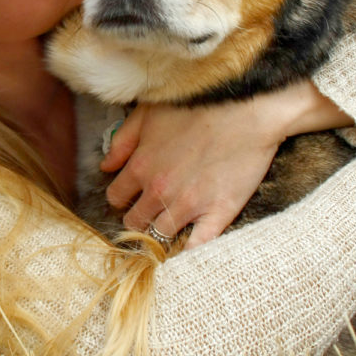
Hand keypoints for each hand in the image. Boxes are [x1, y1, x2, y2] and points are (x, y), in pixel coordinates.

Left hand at [100, 82, 348, 247]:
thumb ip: (122, 141)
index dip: (123, 197)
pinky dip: (188, 252)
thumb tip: (106, 166)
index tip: (133, 195)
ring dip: (161, 232)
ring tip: (170, 226)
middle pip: (134, 221)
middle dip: (139, 217)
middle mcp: (159, 190)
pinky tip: (186, 248)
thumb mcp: (148, 112)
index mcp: (140, 166)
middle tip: (151, 211)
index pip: (116, 197)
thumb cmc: (198, 103)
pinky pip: (197, 246)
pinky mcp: (218, 213)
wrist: (249, 107)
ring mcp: (188, 205)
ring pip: (160, 236)